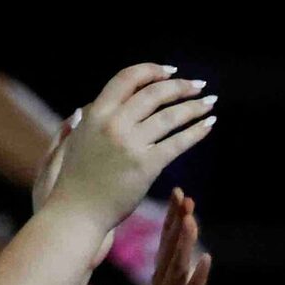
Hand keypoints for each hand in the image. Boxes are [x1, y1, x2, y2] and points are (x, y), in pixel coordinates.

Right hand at [41, 63, 215, 230]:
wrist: (77, 213)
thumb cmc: (75, 180)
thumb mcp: (76, 141)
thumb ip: (88, 120)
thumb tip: (93, 105)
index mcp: (96, 113)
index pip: (127, 78)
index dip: (151, 71)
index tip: (170, 71)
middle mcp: (114, 124)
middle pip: (154, 94)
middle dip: (180, 86)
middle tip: (198, 86)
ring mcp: (131, 144)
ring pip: (169, 116)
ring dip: (194, 107)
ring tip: (210, 103)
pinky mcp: (146, 166)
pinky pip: (177, 143)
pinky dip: (195, 132)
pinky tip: (207, 126)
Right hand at [149, 188, 211, 284]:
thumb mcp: (180, 278)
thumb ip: (182, 252)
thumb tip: (188, 220)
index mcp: (161, 269)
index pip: (165, 237)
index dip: (172, 215)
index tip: (179, 191)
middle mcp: (161, 280)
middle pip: (168, 247)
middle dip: (176, 222)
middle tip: (183, 198)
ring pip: (176, 266)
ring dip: (183, 243)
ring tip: (191, 221)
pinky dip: (198, 274)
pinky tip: (206, 258)